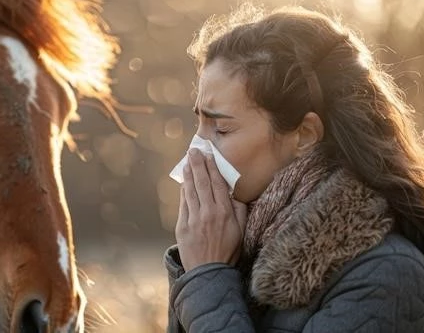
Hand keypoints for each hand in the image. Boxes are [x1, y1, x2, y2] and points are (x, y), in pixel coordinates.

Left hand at [175, 149, 247, 271]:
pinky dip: (183, 191)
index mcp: (225, 213)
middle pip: (202, 183)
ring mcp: (194, 219)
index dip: (212, 167)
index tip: (209, 155)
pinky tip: (184, 182)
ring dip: (188, 174)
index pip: (217, 184)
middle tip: (194, 151)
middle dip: (197, 164)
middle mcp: (209, 213)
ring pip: (190, 191)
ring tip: (186, 162)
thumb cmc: (228, 252)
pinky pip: (183, 204)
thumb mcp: (241, 231)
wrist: (209, 272)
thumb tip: (233, 193)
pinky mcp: (182, 226)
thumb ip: (239, 210)